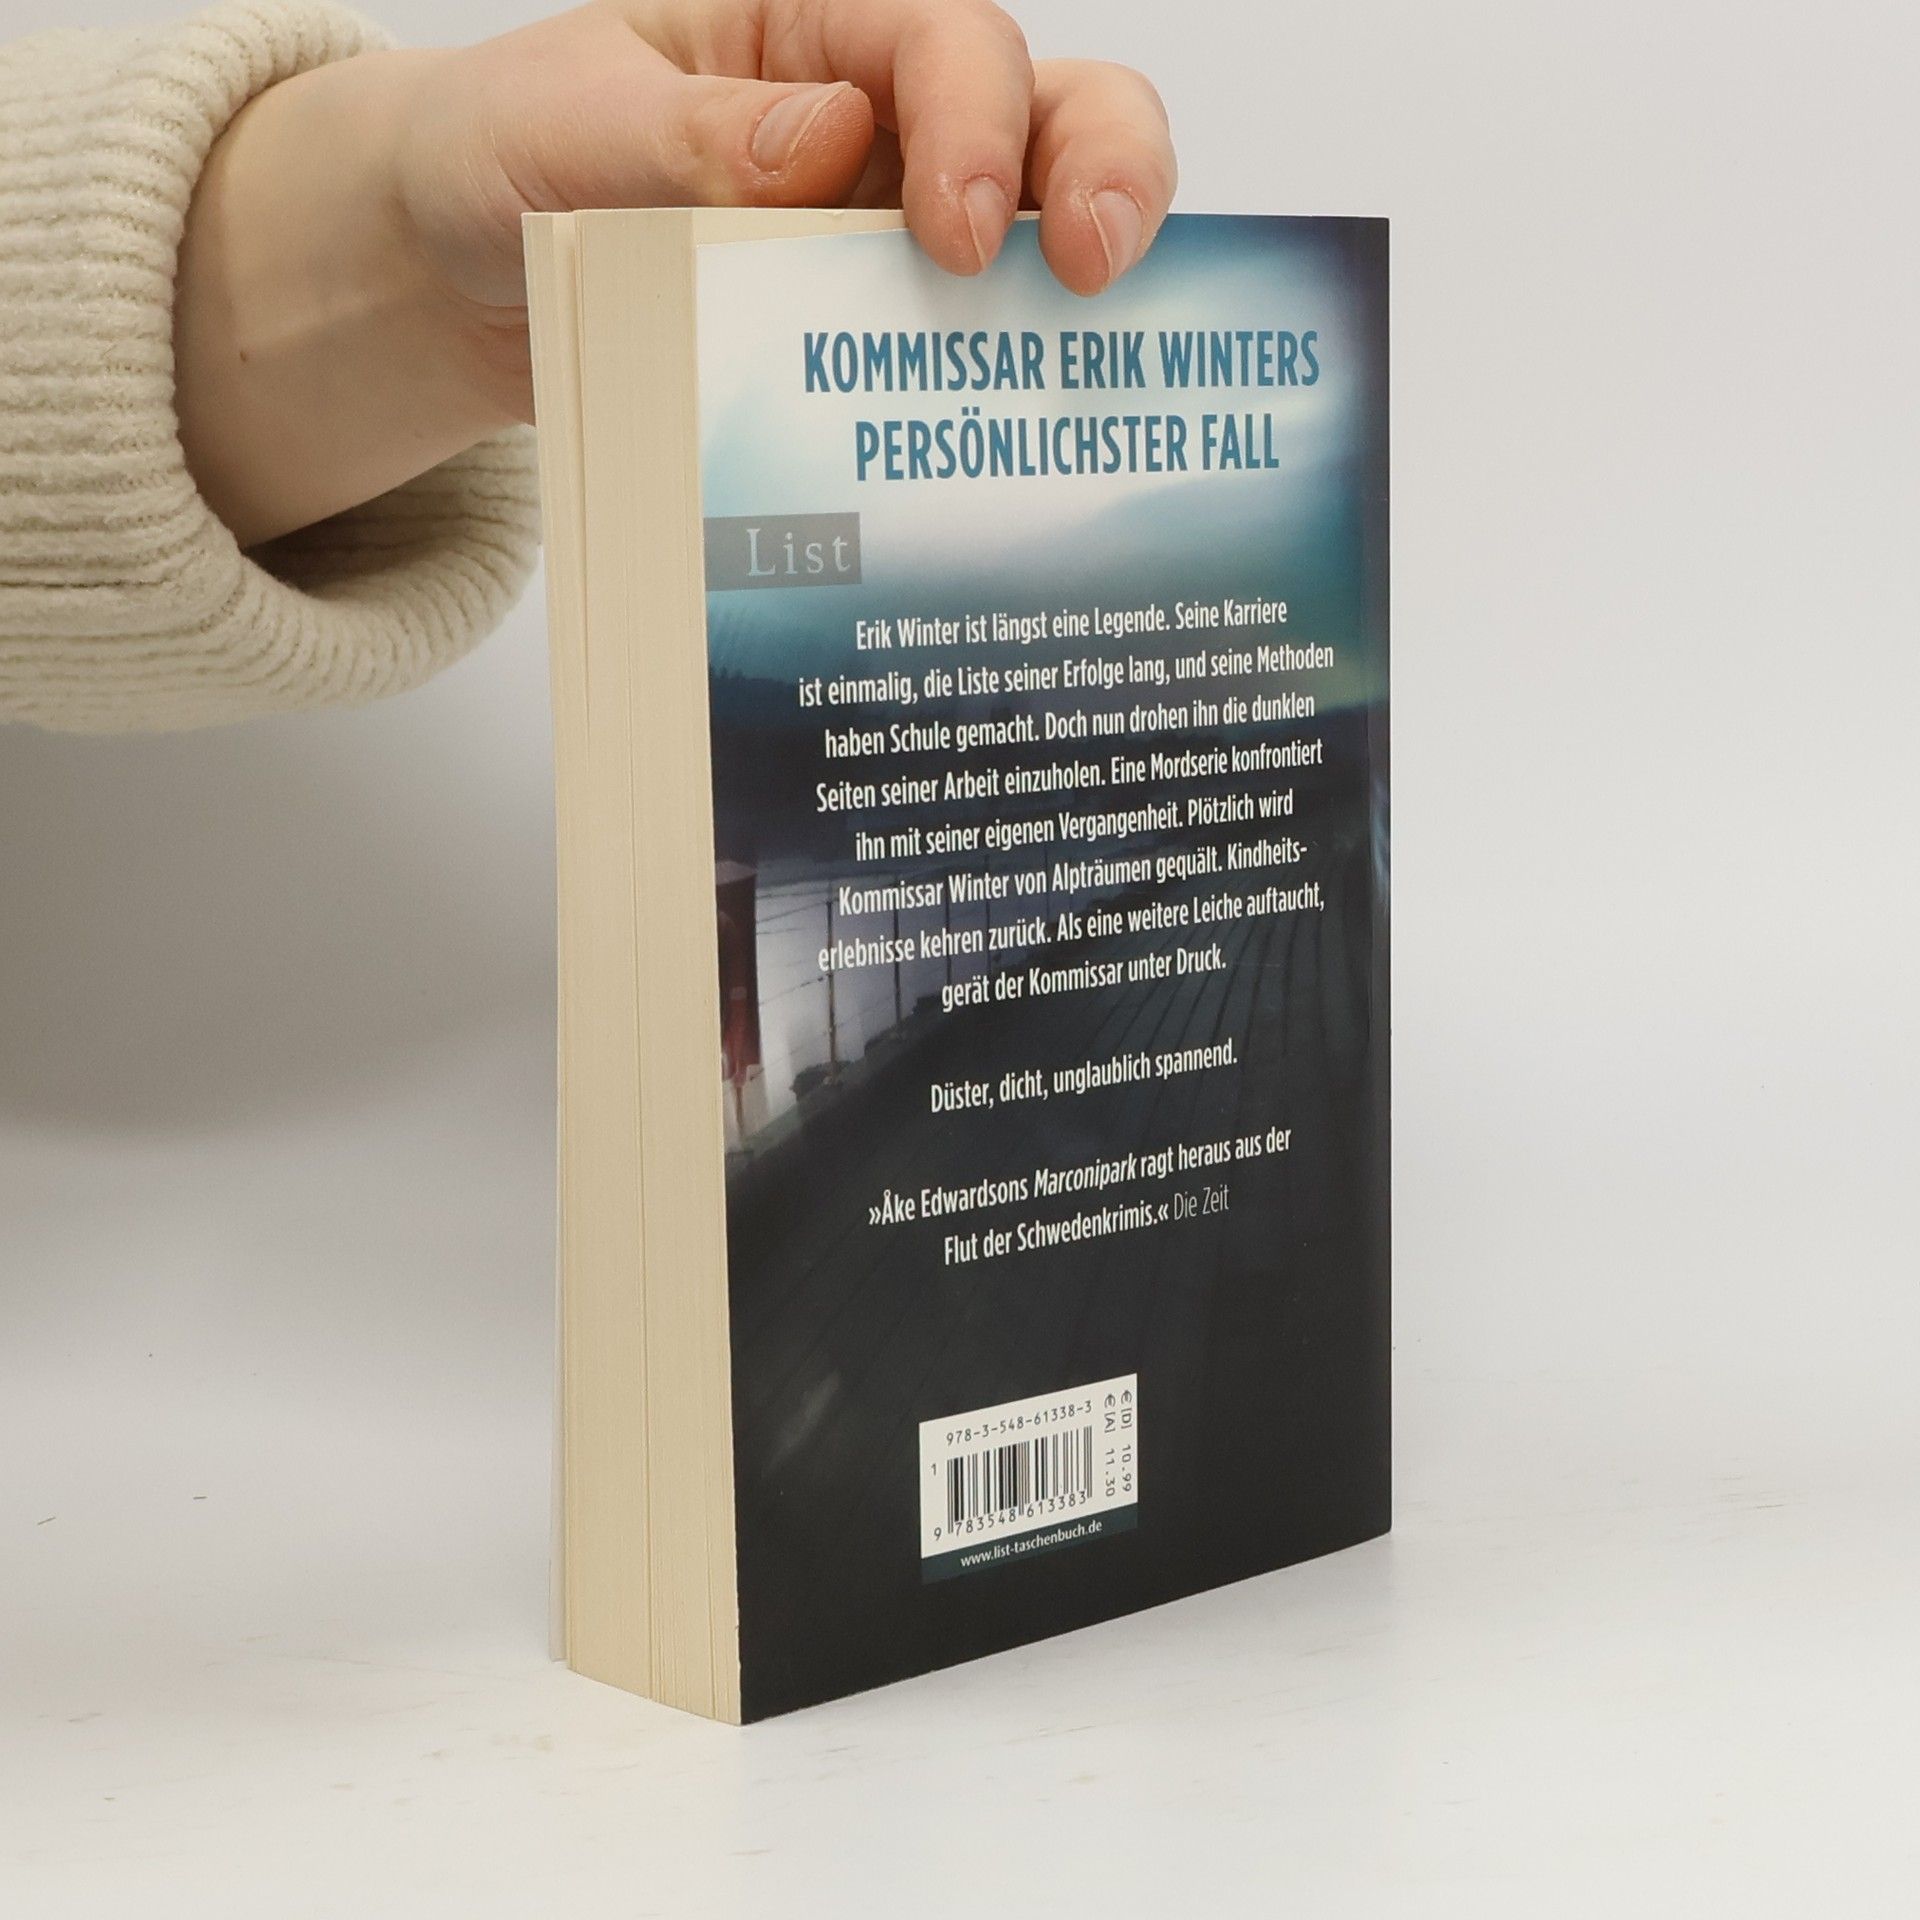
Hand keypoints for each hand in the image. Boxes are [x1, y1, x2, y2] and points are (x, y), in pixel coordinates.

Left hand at [174, 1, 1177, 547]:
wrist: (455, 283)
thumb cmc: (499, 159)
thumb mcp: (559, 128)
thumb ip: (684, 136)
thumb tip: (831, 143)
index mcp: (805, 32)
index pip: (939, 40)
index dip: (976, 122)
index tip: (956, 229)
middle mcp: (873, 123)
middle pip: (1044, 112)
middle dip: (1101, 171)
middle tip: (1091, 269)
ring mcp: (882, 238)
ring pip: (1037, 230)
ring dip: (1081, 288)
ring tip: (1094, 363)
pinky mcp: (865, 341)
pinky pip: (963, 357)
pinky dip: (1009, 390)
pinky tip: (1023, 440)